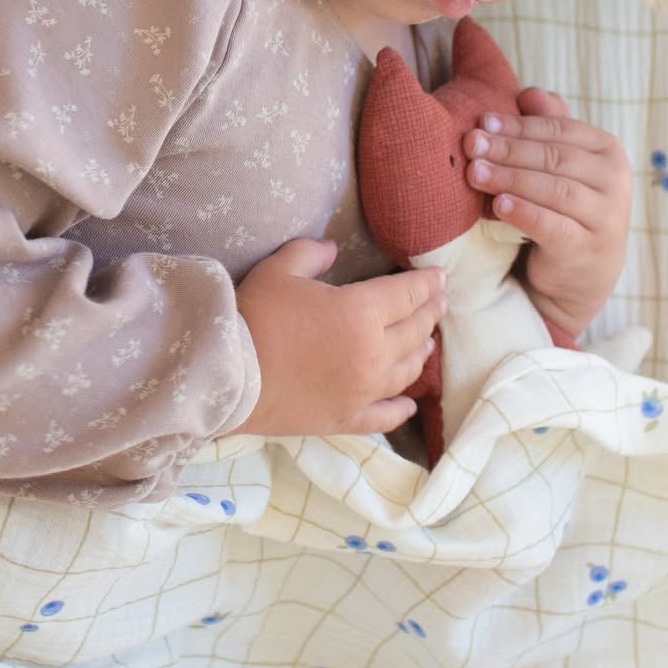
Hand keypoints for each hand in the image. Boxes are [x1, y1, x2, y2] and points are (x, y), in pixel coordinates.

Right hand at [229, 239, 447, 438]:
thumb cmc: (254, 316)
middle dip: (429, 314)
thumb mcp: (279, 270)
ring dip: (421, 354)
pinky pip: (385, 415)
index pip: (406, 295)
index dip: (426, 284)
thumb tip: (331, 248)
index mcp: (361, 312)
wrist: (227, 375)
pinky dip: (401, 408)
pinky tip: (410, 404)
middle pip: (414, 331)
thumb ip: (309, 254)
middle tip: (439, 304)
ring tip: (427, 345)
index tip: (440, 278)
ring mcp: (363, 390)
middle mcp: (373, 353)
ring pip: (407, 372)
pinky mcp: (347, 418)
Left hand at [462, 87, 631, 340]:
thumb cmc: (565, 207)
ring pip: (554, 189)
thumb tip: (528, 92)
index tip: (482, 121)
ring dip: (510, 178)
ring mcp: (605, 217)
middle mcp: (614, 181)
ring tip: (474, 172)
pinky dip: (525, 213)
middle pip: (554, 157)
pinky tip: (498, 205)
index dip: (519, 124)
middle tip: (471, 144)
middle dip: (508, 149)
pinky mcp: (587, 249)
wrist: (581, 273)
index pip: (559, 129)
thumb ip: (549, 125)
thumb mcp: (561, 165)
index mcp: (607, 151)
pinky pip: (554, 227)